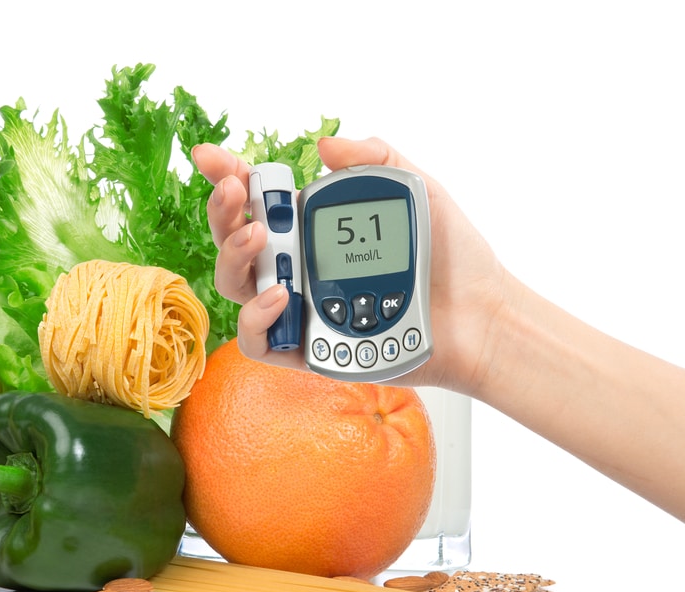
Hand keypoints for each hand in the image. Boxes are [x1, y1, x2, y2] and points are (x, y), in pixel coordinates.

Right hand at [192, 136, 506, 391]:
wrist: (480, 316)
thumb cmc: (450, 256)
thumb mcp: (415, 189)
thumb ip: (373, 158)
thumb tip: (321, 145)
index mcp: (313, 224)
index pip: (258, 197)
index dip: (227, 175)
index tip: (209, 156)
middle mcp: (297, 263)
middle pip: (233, 238)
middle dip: (223, 211)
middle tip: (238, 193)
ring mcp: (298, 306)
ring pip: (234, 285)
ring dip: (232, 255)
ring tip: (260, 236)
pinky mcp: (305, 348)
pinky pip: (256, 339)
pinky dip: (256, 316)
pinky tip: (281, 294)